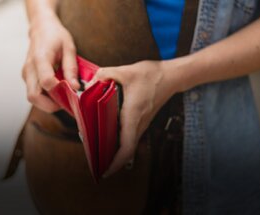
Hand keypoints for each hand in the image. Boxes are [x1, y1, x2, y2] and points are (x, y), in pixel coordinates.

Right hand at [22, 14, 79, 112]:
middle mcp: (29, 68)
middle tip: (67, 101)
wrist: (41, 28)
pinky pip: (34, 93)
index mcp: (40, 58)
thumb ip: (71, 68)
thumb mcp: (69, 48)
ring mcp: (26, 74)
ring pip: (33, 98)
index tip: (73, 91)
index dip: (60, 91)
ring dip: (48, 103)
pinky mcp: (27, 78)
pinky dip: (45, 98)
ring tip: (63, 97)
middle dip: (51, 104)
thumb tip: (75, 87)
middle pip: (34, 96)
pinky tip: (57, 92)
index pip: (46, 82)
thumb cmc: (56, 36)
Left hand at [89, 60, 184, 177]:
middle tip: (94, 166)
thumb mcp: (126, 71)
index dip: (115, 162)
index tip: (104, 172)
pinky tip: (106, 139)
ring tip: (97, 155)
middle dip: (111, 162)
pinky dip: (118, 143)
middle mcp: (138, 123)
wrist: (170, 77)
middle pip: (125, 150)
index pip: (126, 146)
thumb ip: (105, 75)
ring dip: (114, 153)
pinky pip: (129, 137)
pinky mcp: (141, 120)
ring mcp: (141, 123)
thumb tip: (89, 83)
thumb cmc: (152, 75)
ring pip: (127, 145)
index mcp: (133, 114)